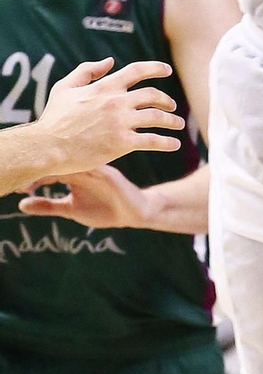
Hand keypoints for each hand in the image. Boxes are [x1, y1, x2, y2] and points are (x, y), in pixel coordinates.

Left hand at [19, 162, 150, 229]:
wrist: (133, 211)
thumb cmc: (103, 207)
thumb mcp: (70, 209)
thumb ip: (48, 205)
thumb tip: (20, 204)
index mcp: (74, 169)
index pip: (51, 166)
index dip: (33, 175)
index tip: (18, 187)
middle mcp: (84, 164)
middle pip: (59, 161)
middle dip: (40, 172)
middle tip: (23, 185)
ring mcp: (97, 167)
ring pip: (73, 163)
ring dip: (55, 171)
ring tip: (37, 183)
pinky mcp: (109, 174)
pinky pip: (92, 168)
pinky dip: (79, 170)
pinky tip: (66, 177)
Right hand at [29, 59, 182, 177]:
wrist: (47, 146)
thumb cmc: (54, 118)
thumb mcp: (66, 87)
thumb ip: (87, 71)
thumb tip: (109, 61)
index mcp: (106, 86)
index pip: (138, 70)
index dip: (156, 68)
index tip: (167, 70)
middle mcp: (118, 101)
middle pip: (153, 95)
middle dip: (166, 100)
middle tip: (172, 106)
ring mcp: (121, 122)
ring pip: (157, 118)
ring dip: (172, 121)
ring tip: (178, 125)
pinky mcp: (121, 143)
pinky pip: (152, 140)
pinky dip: (166, 142)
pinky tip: (174, 145)